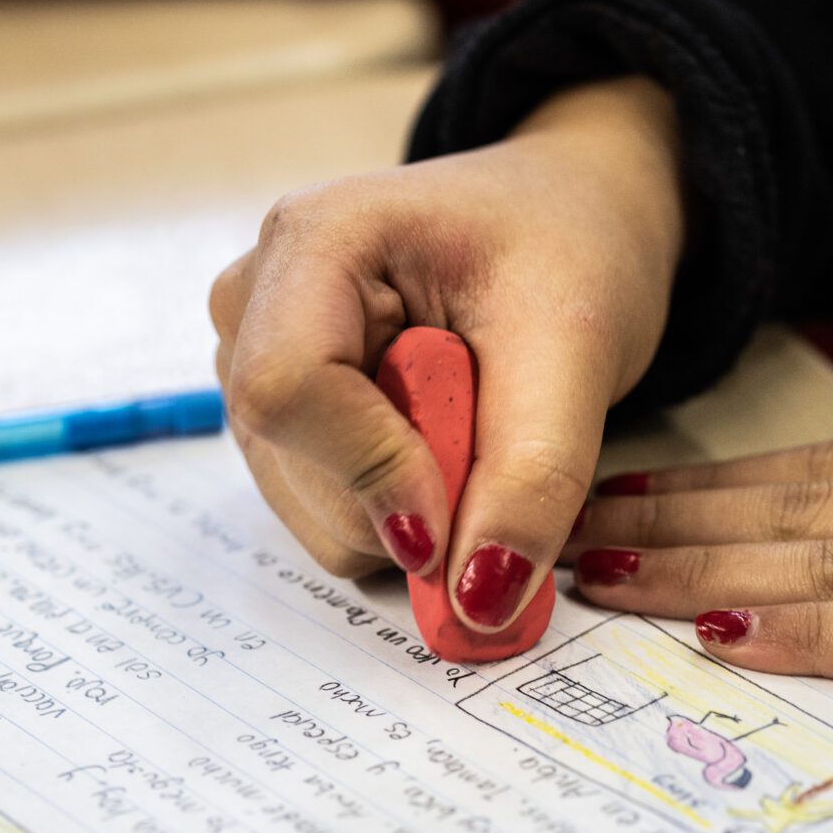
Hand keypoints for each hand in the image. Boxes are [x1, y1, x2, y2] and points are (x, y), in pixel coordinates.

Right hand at [210, 78, 684, 634]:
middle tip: (499, 443)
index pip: (288, 388)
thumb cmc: (567, 248)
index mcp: (314, 240)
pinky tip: (444, 451)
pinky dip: (403, 518)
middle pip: (294, 464)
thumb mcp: (578, 348)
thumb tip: (479, 605)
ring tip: (477, 427)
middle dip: (411, 499)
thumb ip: (532, 478)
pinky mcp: (280, 425)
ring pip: (311, 512)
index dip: (372, 471)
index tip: (459, 520)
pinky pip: (328, 521)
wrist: (566, 226)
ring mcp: (254, 367)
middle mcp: (256, 302)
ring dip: (414, 513)